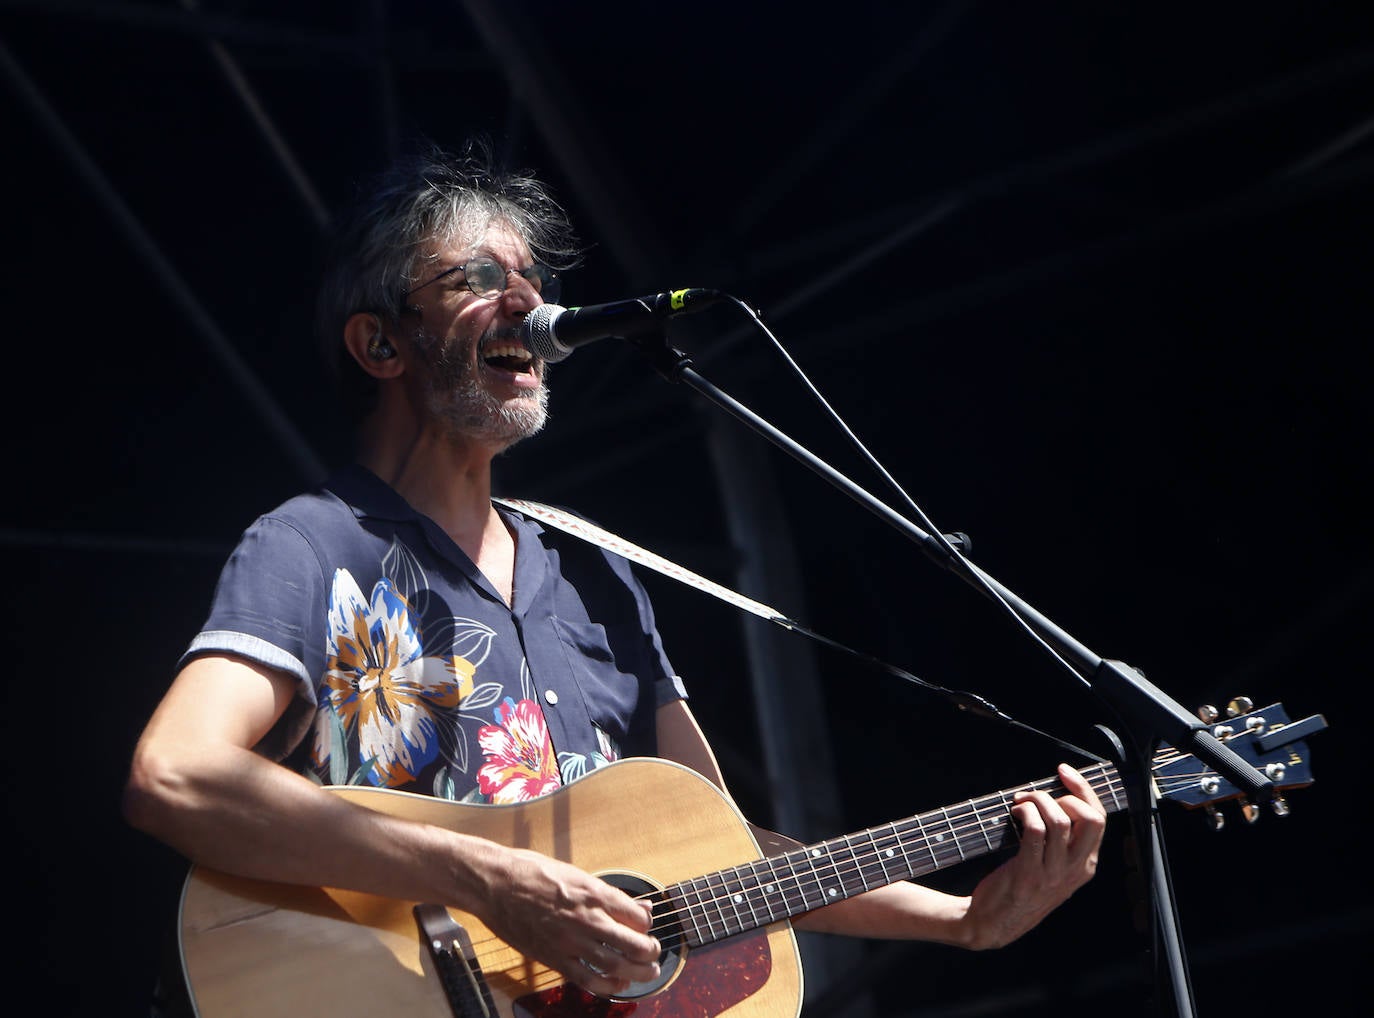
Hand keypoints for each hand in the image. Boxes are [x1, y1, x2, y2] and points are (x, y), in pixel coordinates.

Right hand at [477, 847, 660, 995]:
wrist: (494, 883)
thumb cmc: (532, 871)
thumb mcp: (575, 873)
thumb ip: (607, 893)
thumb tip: (637, 905)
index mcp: (593, 892)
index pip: (636, 915)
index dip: (646, 924)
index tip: (645, 926)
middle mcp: (586, 917)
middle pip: (632, 943)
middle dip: (650, 952)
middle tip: (655, 954)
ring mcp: (569, 940)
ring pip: (614, 964)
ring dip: (637, 972)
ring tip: (648, 973)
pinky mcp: (552, 957)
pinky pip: (586, 978)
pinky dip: (607, 986)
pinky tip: (617, 985)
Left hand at [960, 763, 1106, 949]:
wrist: (993, 923)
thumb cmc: (1021, 888)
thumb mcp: (1054, 870)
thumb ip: (1062, 842)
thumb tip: (1055, 797)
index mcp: (1086, 866)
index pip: (1099, 820)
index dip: (1084, 790)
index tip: (1065, 772)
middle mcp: (1075, 870)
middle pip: (1091, 818)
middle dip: (1067, 793)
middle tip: (1039, 793)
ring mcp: (1053, 874)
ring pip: (1060, 820)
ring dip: (1038, 800)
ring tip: (1021, 802)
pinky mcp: (1028, 873)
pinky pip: (1035, 830)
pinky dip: (1025, 812)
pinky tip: (1015, 812)